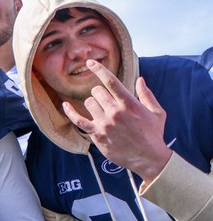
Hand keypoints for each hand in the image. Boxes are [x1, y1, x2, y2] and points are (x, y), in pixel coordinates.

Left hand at [61, 61, 171, 181]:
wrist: (149, 158)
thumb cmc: (153, 134)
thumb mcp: (156, 112)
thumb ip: (146, 94)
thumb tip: (140, 79)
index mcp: (130, 104)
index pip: (111, 81)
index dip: (99, 69)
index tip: (90, 62)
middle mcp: (115, 112)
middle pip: (97, 91)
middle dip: (100, 93)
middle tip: (108, 102)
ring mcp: (105, 124)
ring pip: (89, 103)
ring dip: (93, 104)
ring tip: (103, 111)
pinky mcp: (97, 135)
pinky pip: (78, 120)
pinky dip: (70, 112)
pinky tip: (65, 105)